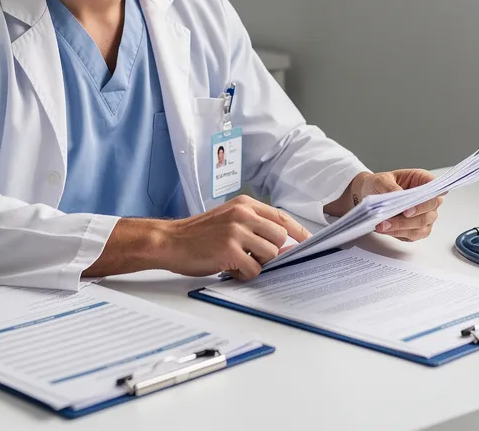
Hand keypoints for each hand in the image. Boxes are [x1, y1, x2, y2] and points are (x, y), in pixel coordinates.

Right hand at [86, 196, 309, 280]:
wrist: (170, 241)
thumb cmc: (199, 234)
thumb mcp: (228, 219)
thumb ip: (254, 226)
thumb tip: (283, 245)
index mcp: (245, 204)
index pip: (282, 217)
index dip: (298, 232)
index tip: (308, 243)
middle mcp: (243, 215)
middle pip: (280, 238)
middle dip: (271, 252)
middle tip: (252, 256)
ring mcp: (236, 232)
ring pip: (270, 255)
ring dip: (257, 264)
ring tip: (237, 261)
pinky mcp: (230, 251)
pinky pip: (253, 269)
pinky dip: (244, 274)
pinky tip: (229, 268)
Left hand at [355, 169, 441, 241]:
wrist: (370, 195)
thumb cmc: (380, 184)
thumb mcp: (381, 180)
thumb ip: (390, 187)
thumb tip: (398, 194)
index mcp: (422, 180)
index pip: (434, 188)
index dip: (429, 196)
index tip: (415, 201)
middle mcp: (427, 199)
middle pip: (430, 210)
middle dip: (413, 215)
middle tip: (398, 214)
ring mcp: (425, 215)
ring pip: (422, 226)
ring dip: (402, 227)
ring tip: (383, 225)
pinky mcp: (417, 229)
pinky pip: (413, 236)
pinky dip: (398, 233)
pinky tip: (385, 229)